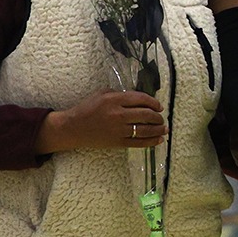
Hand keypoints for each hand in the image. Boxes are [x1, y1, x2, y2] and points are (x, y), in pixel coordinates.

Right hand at [38, 89, 165, 153]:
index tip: (159, 106)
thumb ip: (120, 94)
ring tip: (164, 128)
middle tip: (161, 118)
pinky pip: (139, 143)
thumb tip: (140, 98)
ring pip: (145, 130)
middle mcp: (118, 114)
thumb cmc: (87, 108)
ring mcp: (118, 130)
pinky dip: (151, 141)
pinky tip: (159, 140)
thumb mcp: (102, 94)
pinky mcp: (118, 142)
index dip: (154, 103)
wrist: (73, 128)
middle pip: (146, 115)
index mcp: (114, 100)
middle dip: (158, 117)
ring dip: (158, 129)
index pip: (141, 99)